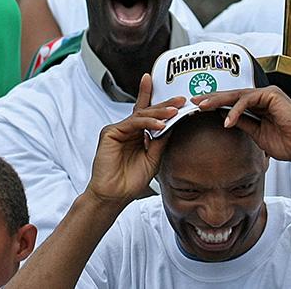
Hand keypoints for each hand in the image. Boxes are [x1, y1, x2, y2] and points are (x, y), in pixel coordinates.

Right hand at [86, 74, 183, 205]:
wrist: (115, 195)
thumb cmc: (131, 181)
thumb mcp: (153, 158)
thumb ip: (160, 140)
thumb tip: (173, 124)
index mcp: (137, 135)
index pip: (149, 114)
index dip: (158, 102)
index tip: (174, 95)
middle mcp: (127, 130)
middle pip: (146, 111)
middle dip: (164, 104)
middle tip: (180, 99)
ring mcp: (118, 130)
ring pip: (141, 114)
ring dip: (159, 112)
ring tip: (174, 111)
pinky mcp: (110, 132)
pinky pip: (132, 123)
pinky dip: (147, 123)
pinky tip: (160, 125)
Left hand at [193, 86, 290, 169]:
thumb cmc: (285, 143)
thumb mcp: (256, 133)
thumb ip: (242, 123)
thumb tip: (224, 118)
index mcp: (260, 104)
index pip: (234, 100)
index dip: (216, 103)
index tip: (199, 107)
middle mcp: (263, 96)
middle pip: (233, 94)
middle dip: (212, 97)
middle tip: (195, 101)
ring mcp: (268, 94)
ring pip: (238, 94)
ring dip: (219, 100)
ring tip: (204, 107)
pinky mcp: (272, 95)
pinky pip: (248, 100)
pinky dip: (236, 110)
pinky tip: (228, 120)